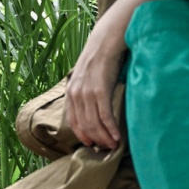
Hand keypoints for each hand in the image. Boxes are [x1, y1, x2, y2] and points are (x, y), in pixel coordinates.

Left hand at [66, 23, 125, 149]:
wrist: (106, 39)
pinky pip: (104, 115)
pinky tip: (117, 137)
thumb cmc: (101, 57)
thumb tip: (94, 107)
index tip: (92, 145)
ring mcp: (87, 92)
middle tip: (107, 150)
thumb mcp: (87, 75)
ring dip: (104, 137)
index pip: (73, 121)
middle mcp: (76, 94)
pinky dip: (110, 129)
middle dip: (96, 140)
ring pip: (94, 123)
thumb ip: (87, 90)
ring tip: (114, 146)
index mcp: (71, 92)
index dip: (83, 135)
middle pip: (84, 125)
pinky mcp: (100, 90)